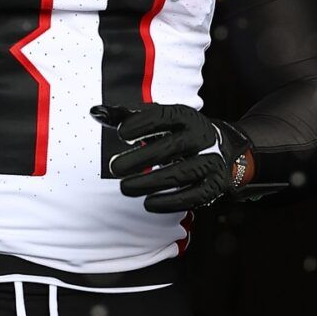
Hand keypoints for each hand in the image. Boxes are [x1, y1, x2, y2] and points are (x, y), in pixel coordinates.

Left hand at [94, 102, 250, 212]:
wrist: (222, 149)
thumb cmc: (176, 133)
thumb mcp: (156, 120)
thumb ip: (124, 116)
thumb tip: (94, 112)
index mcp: (186, 117)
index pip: (164, 116)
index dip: (143, 123)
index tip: (121, 133)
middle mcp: (201, 136)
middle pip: (172, 147)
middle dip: (141, 159)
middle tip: (114, 168)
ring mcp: (211, 161)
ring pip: (182, 173)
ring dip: (151, 183)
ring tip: (125, 188)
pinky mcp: (214, 185)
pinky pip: (194, 196)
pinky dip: (170, 202)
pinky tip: (148, 204)